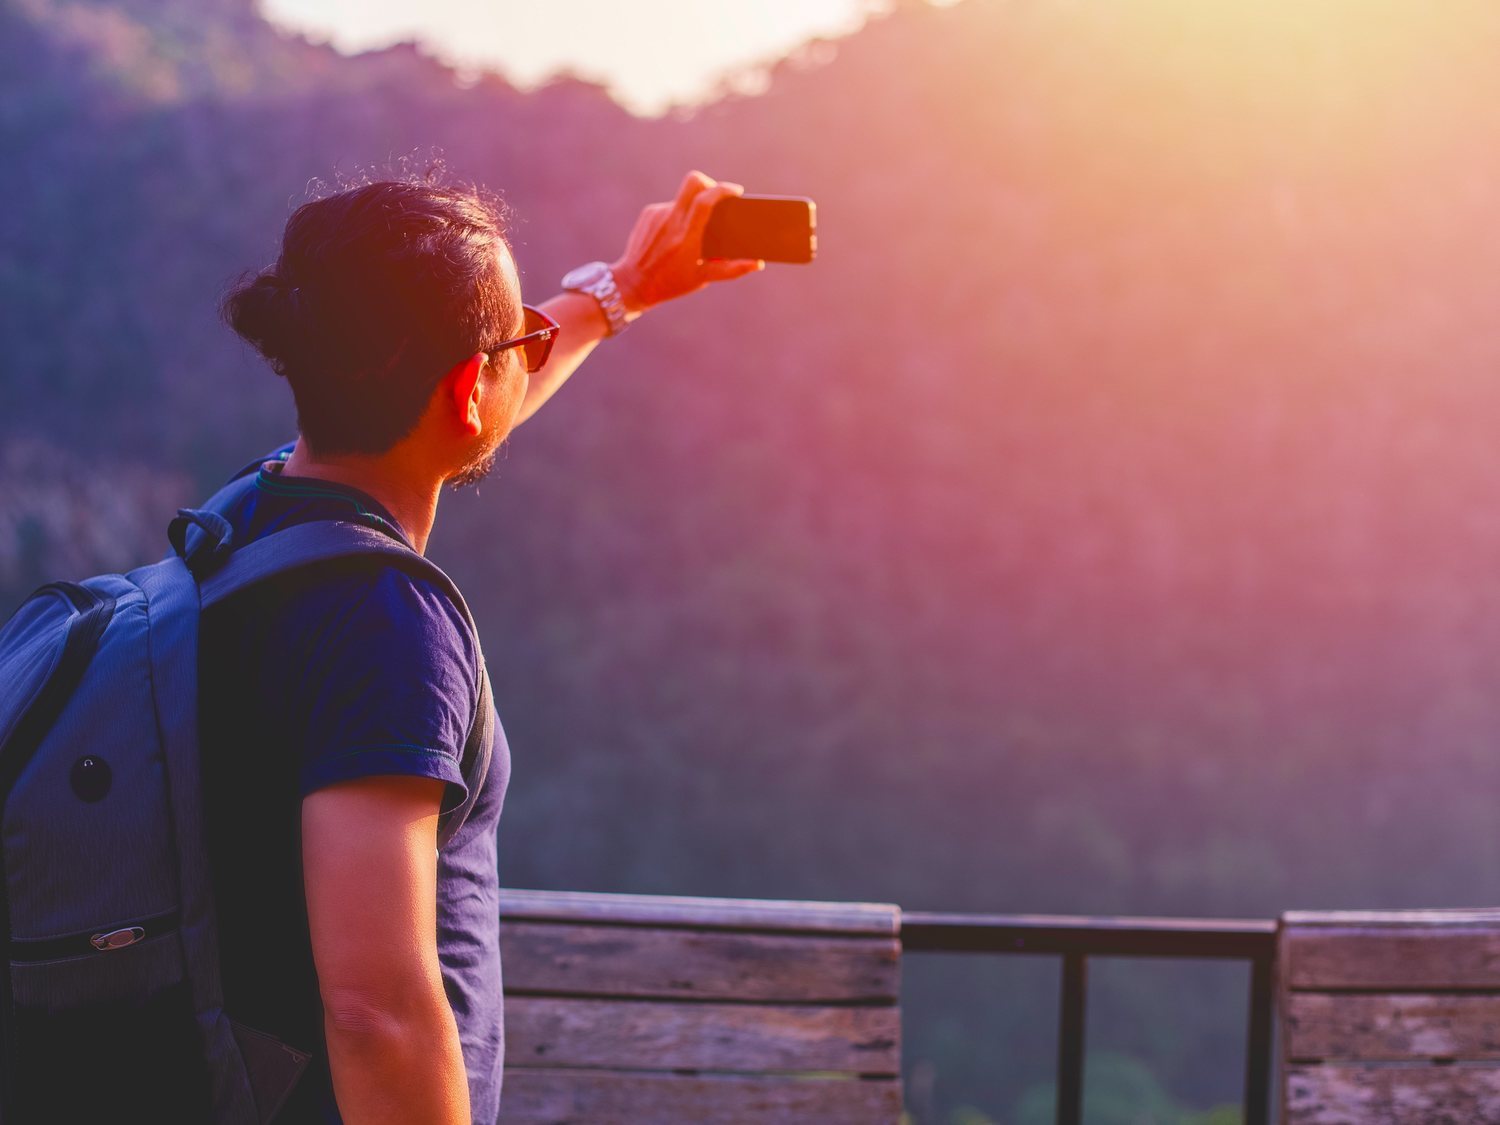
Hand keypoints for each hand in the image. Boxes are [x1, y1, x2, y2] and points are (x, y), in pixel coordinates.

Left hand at [610, 171, 763, 314]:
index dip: (723, 190)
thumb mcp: (703, 279)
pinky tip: (674, 234)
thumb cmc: (671, 284)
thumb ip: (731, 270)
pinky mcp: (648, 213)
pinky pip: (669, 206)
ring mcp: (657, 214)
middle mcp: (671, 221)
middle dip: (709, 182)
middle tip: (715, 196)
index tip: (736, 191)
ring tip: (693, 231)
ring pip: (682, 198)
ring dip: (692, 208)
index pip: (706, 200)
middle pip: (693, 181)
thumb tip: (757, 263)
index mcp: (686, 237)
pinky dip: (677, 216)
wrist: (632, 283)